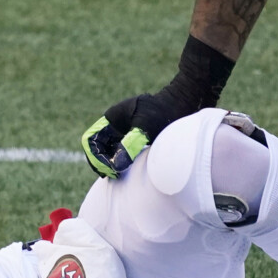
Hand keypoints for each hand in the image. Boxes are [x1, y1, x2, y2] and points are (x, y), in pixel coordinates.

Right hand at [82, 35, 232, 176]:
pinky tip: (131, 171)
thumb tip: (116, 166)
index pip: (91, 141)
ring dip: (112, 164)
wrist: (185, 102)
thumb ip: (130, 145)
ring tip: (121, 175)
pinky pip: (122, 154)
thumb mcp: (146, 127)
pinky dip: (122, 163)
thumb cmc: (165, 110)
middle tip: (113, 176)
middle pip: (98, 149)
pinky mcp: (136, 138)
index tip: (108, 169)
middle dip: (102, 163)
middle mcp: (115, 126)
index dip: (95, 157)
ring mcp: (125, 132)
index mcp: (112, 118)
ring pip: (109, 153)